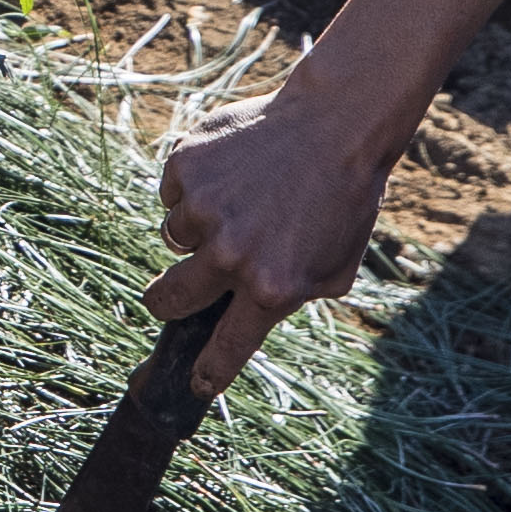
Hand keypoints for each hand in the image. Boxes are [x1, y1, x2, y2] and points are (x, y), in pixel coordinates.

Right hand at [150, 87, 406, 391]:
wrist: (335, 126)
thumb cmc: (344, 201)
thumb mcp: (334, 269)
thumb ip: (290, 298)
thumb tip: (251, 315)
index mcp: (272, 287)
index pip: (226, 347)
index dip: (207, 372)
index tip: (193, 385)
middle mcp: (231, 254)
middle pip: (169, 298)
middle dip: (166, 301)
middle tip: (170, 293)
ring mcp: (204, 209)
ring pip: (174, 237)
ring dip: (197, 228)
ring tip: (240, 200)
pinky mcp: (185, 168)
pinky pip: (172, 193)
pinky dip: (193, 187)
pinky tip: (232, 170)